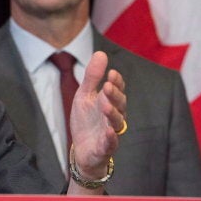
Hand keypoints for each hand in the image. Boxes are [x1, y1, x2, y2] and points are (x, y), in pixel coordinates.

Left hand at [69, 51, 125, 178]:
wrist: (81, 148)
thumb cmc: (86, 119)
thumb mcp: (84, 95)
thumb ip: (92, 76)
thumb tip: (101, 52)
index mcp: (109, 102)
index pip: (117, 90)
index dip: (116, 82)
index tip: (112, 73)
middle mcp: (113, 116)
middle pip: (120, 105)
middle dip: (114, 95)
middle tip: (107, 86)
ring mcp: (111, 132)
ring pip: (117, 123)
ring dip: (112, 113)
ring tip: (105, 105)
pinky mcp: (104, 148)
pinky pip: (111, 143)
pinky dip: (111, 138)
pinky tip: (109, 131)